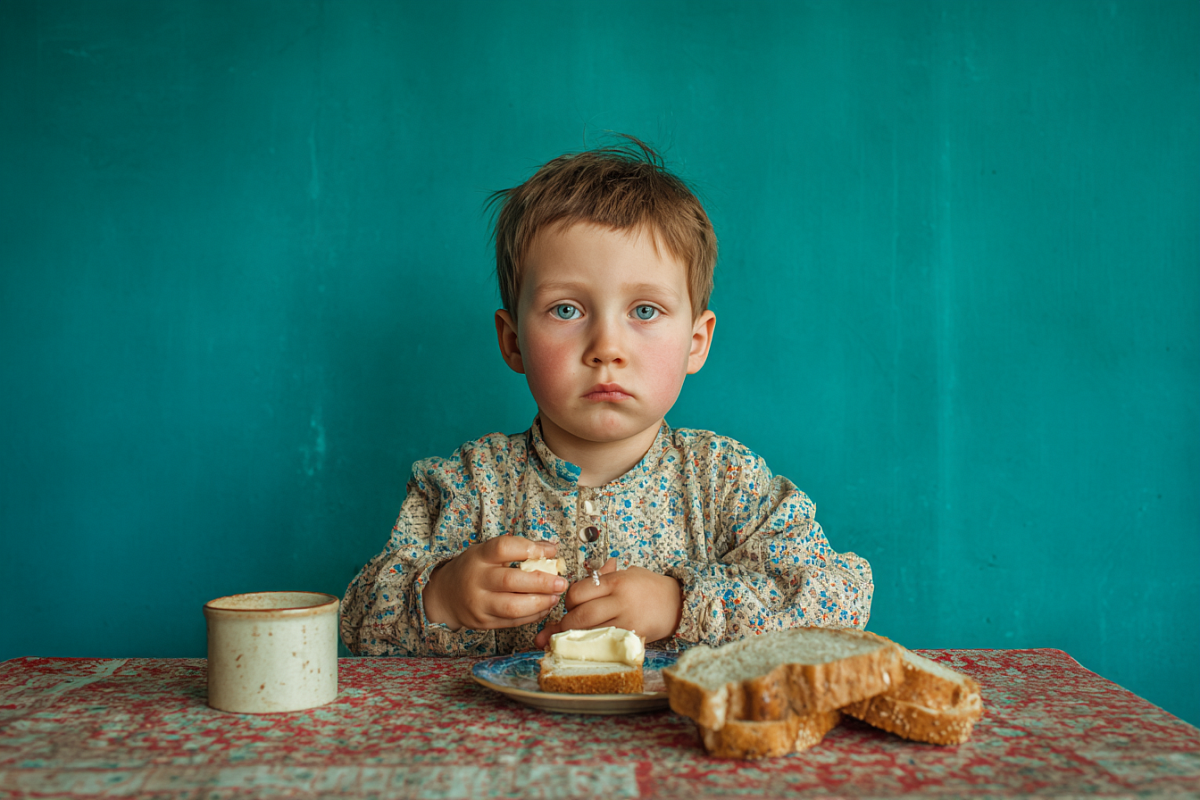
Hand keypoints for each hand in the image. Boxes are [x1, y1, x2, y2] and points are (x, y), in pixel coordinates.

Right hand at [422, 536, 565, 630]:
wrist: (445, 596)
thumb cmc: (473, 569)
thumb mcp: (486, 552)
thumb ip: (517, 549)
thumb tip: (550, 549)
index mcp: (478, 557)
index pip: (504, 548)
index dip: (530, 549)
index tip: (551, 551)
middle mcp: (476, 580)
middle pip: (511, 581)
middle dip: (542, 582)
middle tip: (561, 582)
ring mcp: (479, 604)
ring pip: (513, 607)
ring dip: (540, 603)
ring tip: (555, 597)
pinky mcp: (483, 623)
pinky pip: (512, 622)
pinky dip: (533, 616)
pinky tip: (544, 608)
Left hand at [533, 559, 681, 648]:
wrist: (677, 603)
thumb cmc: (649, 587)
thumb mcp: (627, 573)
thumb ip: (602, 576)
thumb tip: (579, 580)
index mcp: (615, 582)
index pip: (578, 593)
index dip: (568, 602)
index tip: (570, 606)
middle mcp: (620, 601)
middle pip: (580, 616)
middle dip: (564, 625)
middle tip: (557, 630)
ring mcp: (627, 622)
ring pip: (590, 633)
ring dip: (572, 640)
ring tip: (559, 643)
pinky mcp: (633, 638)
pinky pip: (606, 644)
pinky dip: (592, 648)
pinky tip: (582, 651)